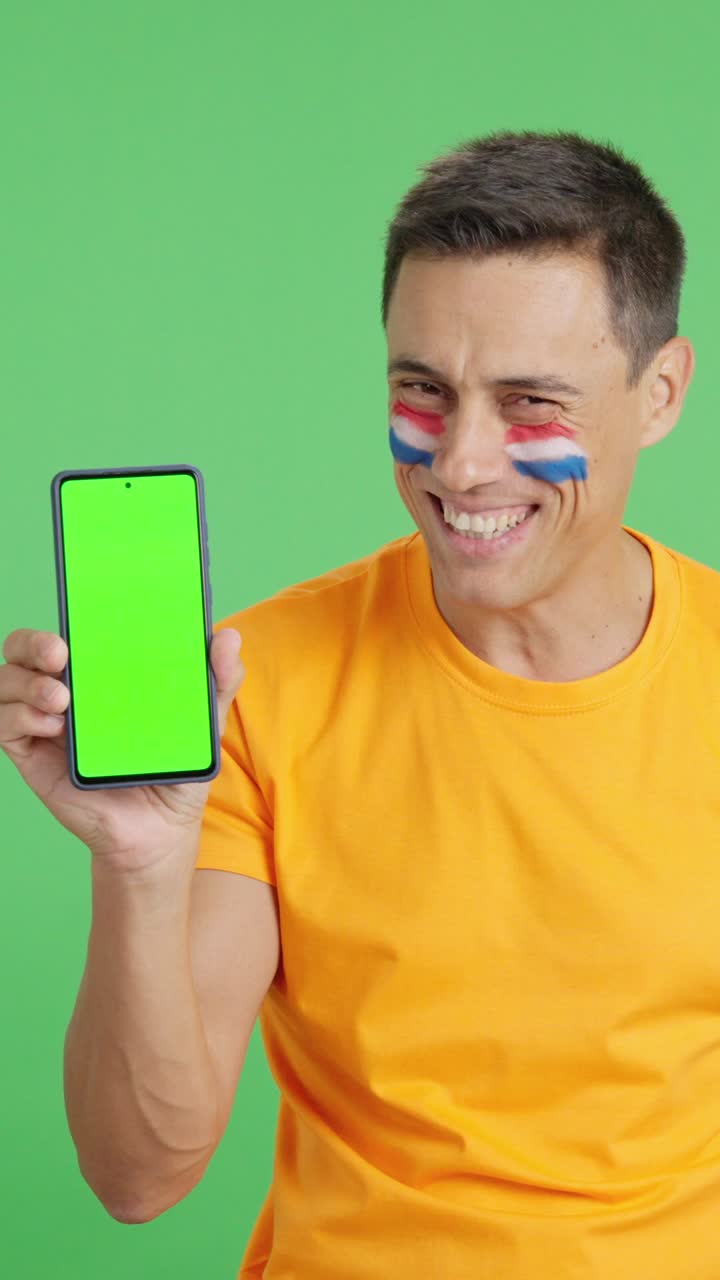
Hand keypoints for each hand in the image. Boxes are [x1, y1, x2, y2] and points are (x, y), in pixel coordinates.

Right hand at [0, 626, 244, 873]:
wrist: (160, 831)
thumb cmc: (175, 769)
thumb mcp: (205, 723)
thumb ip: (218, 681)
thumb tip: (228, 637)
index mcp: (101, 673)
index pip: (72, 629)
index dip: (66, 613)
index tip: (82, 611)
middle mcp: (66, 691)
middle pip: (23, 648)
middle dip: (32, 642)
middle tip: (59, 654)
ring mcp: (45, 722)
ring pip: (6, 682)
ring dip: (25, 682)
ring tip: (61, 699)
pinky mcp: (32, 755)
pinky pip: (4, 726)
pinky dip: (20, 718)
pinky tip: (53, 728)